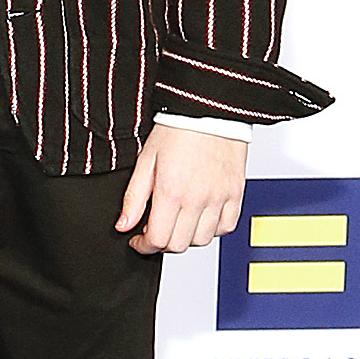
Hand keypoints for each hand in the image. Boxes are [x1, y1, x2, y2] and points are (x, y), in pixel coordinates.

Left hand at [117, 124, 246, 255]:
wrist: (208, 112)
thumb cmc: (177, 130)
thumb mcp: (146, 160)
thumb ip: (134, 197)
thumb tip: (124, 225)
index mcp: (171, 192)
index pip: (157, 239)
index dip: (144, 246)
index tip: (138, 240)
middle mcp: (198, 199)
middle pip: (179, 245)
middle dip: (162, 242)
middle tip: (155, 228)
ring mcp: (219, 199)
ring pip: (202, 240)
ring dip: (186, 237)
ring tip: (177, 220)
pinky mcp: (235, 195)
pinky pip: (226, 227)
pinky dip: (212, 229)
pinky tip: (200, 216)